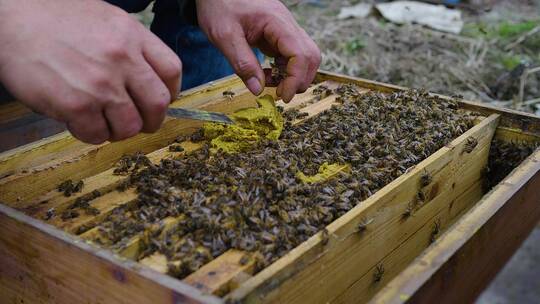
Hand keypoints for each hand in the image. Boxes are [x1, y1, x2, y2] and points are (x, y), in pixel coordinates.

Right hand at [0, 0, 181, 143]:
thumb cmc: (55, 18)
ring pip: (130, 126)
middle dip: (152, 121)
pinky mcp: (76, 105)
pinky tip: (79, 121)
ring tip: (103, 121)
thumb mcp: (106, 20)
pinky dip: (91, 134)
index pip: (172, 71)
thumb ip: (130, 47)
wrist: (11, 18)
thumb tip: (145, 79)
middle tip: (139, 123)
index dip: (170, 92)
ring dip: (119, 130)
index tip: (162, 100)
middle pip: (158, 104)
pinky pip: (97, 134)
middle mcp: (122, 59)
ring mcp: (100, 84)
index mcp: (132, 35)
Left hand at [196, 0, 320, 101]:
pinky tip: (267, 74)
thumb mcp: (224, 36)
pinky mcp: (279, 35)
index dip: (295, 79)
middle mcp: (287, 24)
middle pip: (310, 56)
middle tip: (279, 94)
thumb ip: (242, 63)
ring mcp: (285, 29)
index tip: (282, 97)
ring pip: (304, 57)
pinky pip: (291, 55)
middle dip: (299, 79)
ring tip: (270, 82)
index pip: (301, 54)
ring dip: (292, 75)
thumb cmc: (219, 5)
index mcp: (277, 22)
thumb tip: (258, 89)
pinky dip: (284, 69)